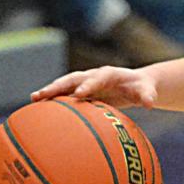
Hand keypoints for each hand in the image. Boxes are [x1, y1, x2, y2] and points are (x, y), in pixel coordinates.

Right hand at [31, 66, 157, 108]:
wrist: (135, 83)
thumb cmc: (141, 87)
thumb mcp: (147, 90)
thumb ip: (147, 95)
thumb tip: (150, 103)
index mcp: (109, 74)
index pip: (97, 78)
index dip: (88, 85)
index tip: (79, 95)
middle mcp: (93, 76)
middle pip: (73, 78)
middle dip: (58, 85)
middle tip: (43, 94)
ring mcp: (85, 82)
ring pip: (64, 85)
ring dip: (50, 91)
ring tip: (33, 99)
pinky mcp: (81, 91)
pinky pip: (65, 94)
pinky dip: (53, 100)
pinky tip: (38, 110)